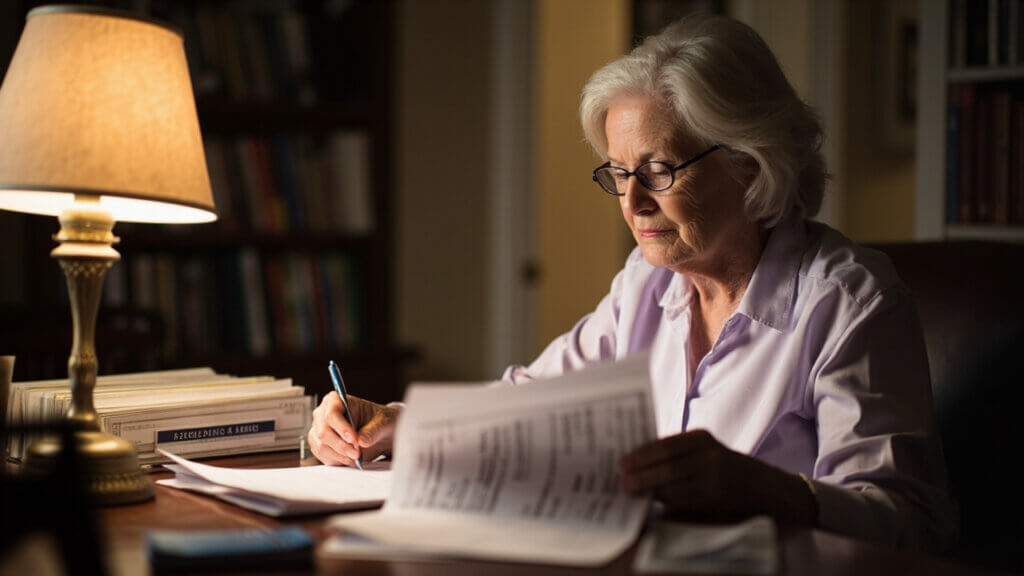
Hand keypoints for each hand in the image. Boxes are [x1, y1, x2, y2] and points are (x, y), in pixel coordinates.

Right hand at [308, 393, 399, 466]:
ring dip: (340, 455)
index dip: (341, 427)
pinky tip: (349, 459)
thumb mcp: (382, 422)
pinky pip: (323, 457)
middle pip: (323, 432)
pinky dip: (337, 461)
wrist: (378, 433)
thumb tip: (361, 441)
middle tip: (357, 453)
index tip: (354, 439)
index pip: (331, 413)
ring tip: (356, 457)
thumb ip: (372, 431)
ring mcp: (318, 430)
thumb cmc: (378, 421)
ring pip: (322, 446)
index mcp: (335, 400)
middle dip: (342, 446)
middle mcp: (322, 414)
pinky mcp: (319, 445)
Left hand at [619, 429, 816, 524]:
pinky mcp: (716, 500)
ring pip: (674, 487)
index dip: (642, 455)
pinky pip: (684, 501)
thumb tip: (638, 461)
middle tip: (623, 482)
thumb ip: (676, 453)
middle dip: (642, 476)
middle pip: (668, 467)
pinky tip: (655, 500)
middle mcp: (710, 456)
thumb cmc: (723, 465)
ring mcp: (715, 479)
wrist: (762, 485)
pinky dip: (666, 501)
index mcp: (702, 438)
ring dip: (651, 491)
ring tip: (633, 492)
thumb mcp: (704, 449)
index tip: (622, 462)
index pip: (666, 446)